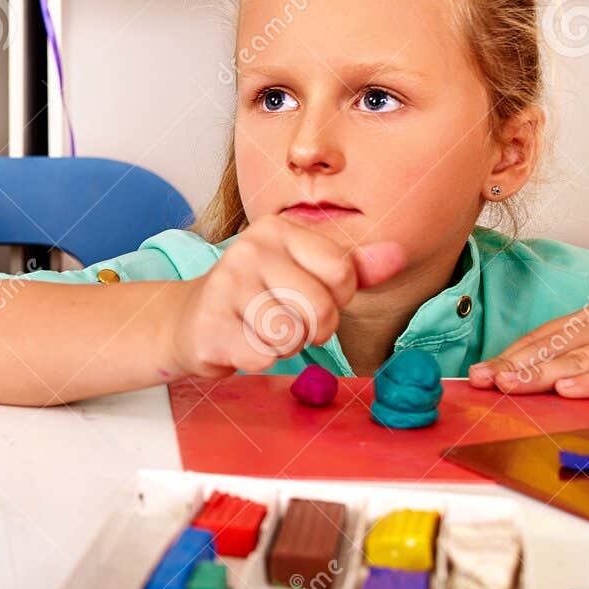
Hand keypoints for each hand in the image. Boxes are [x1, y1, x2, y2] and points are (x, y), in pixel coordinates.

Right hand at [167, 215, 406, 377]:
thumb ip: (353, 267)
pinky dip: (257, 358)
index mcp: (278, 229)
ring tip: (260, 330)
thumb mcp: (305, 273)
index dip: (337, 299)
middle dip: (312, 329)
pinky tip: (239, 341)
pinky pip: (262, 356)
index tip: (308, 297)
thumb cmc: (257, 297)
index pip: (343, 272)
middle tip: (287, 321)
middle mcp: (248, 249)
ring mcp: (225, 285)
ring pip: (290, 335)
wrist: (191, 320)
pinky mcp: (210, 323)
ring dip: (283, 345)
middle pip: (319, 307)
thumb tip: (397, 254)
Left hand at [470, 304, 588, 396]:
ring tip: (513, 385)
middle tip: (486, 381)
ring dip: (543, 374)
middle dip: (516, 366)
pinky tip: (568, 390)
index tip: (477, 374)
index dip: (507, 356)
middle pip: (552, 349)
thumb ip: (568, 353)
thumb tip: (517, 374)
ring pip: (580, 360)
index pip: (539, 339)